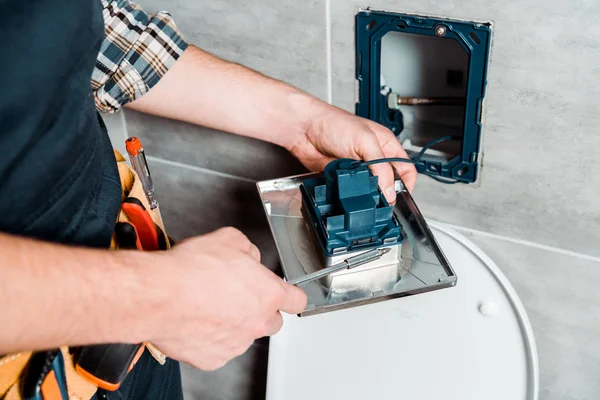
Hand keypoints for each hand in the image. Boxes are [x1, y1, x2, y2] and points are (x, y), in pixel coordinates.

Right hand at [146, 227, 306, 369]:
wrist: (159, 296)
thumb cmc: (191, 270)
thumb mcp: (228, 239)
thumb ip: (248, 250)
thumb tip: (249, 256)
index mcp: (268, 293)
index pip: (296, 300)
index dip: (290, 295)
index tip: (284, 295)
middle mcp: (256, 322)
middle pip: (273, 322)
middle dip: (261, 311)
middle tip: (239, 297)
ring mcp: (236, 344)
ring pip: (244, 336)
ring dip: (234, 324)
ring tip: (210, 306)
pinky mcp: (212, 358)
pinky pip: (219, 349)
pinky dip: (211, 338)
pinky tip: (197, 320)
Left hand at [288, 103, 416, 201]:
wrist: (304, 129)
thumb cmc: (333, 123)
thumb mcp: (365, 141)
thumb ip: (380, 166)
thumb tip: (389, 190)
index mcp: (385, 145)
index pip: (405, 169)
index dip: (406, 184)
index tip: (400, 198)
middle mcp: (373, 158)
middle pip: (388, 183)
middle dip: (386, 194)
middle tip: (382, 203)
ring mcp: (358, 169)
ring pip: (369, 190)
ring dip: (368, 196)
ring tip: (365, 198)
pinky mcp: (343, 178)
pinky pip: (352, 192)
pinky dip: (351, 195)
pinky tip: (350, 193)